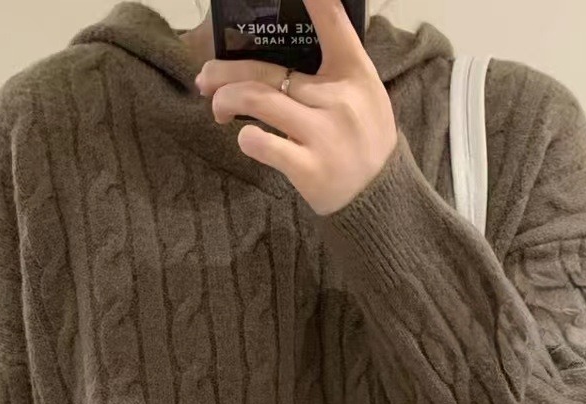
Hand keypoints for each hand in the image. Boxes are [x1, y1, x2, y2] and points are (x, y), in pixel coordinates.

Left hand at [195, 0, 397, 215]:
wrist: (379, 199)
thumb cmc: (365, 141)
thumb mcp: (364, 94)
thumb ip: (335, 66)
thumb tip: (285, 41)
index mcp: (353, 74)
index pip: (332, 22)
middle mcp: (339, 99)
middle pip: (267, 69)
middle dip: (225, 71)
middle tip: (205, 78)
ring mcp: (324, 135)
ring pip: (257, 100)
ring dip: (225, 99)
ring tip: (215, 106)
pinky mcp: (310, 169)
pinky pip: (264, 145)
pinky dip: (247, 139)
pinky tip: (245, 138)